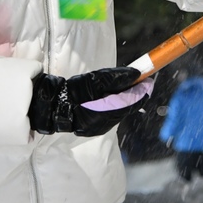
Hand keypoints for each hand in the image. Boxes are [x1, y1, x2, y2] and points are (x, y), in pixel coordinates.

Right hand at [29, 66, 153, 135]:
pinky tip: (116, 97)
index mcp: (105, 111)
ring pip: (121, 111)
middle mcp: (106, 123)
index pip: (130, 101)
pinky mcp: (97, 128)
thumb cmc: (73, 90)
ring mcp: (101, 127)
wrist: (53, 106)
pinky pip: (113, 115)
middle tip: (143, 81)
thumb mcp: (95, 79)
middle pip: (127, 107)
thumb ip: (116, 77)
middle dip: (136, 94)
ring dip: (127, 99)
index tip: (149, 80)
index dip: (141, 90)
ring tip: (131, 87)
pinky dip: (117, 105)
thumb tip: (136, 74)